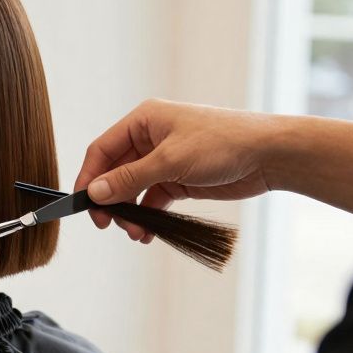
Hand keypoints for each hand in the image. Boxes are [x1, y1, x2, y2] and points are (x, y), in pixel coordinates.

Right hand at [74, 99, 279, 240]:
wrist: (269, 155)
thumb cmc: (223, 143)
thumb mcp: (170, 161)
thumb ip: (129, 178)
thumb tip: (95, 192)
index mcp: (144, 121)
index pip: (102, 150)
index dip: (89, 177)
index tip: (83, 204)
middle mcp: (150, 138)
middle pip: (115, 172)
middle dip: (111, 200)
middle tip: (108, 224)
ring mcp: (165, 159)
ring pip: (133, 189)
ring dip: (130, 212)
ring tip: (136, 232)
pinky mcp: (179, 179)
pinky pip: (153, 199)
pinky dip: (148, 216)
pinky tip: (148, 231)